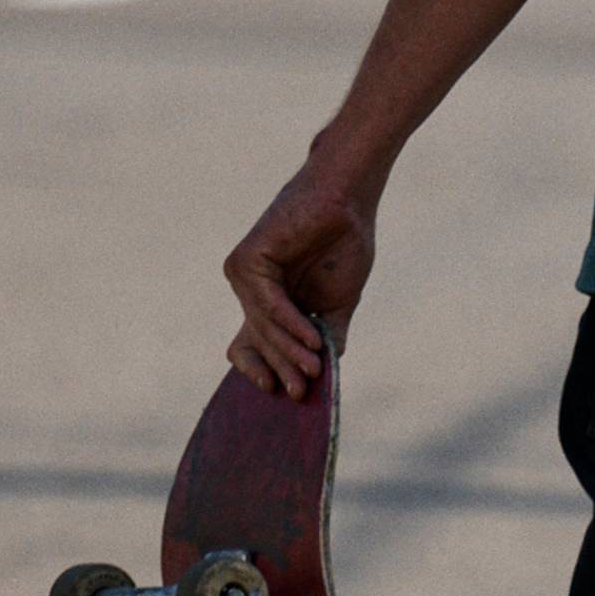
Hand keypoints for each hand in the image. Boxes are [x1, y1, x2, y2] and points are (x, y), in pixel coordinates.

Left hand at [224, 168, 377, 395]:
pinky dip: (289, 325)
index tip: (288, 396)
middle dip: (282, 369)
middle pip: (257, 344)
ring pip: (263, 328)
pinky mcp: (247, 260)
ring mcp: (245, 276)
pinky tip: (312, 339)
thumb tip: (324, 374)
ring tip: (316, 369)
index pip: (249, 349)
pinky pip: (267, 305)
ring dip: (289, 351)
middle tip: (305, 393)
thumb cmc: (345, 243)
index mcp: (269, 303)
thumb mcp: (338, 303)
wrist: (349, 199)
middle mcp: (251, 291)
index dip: (263, 372)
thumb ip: (326, 336)